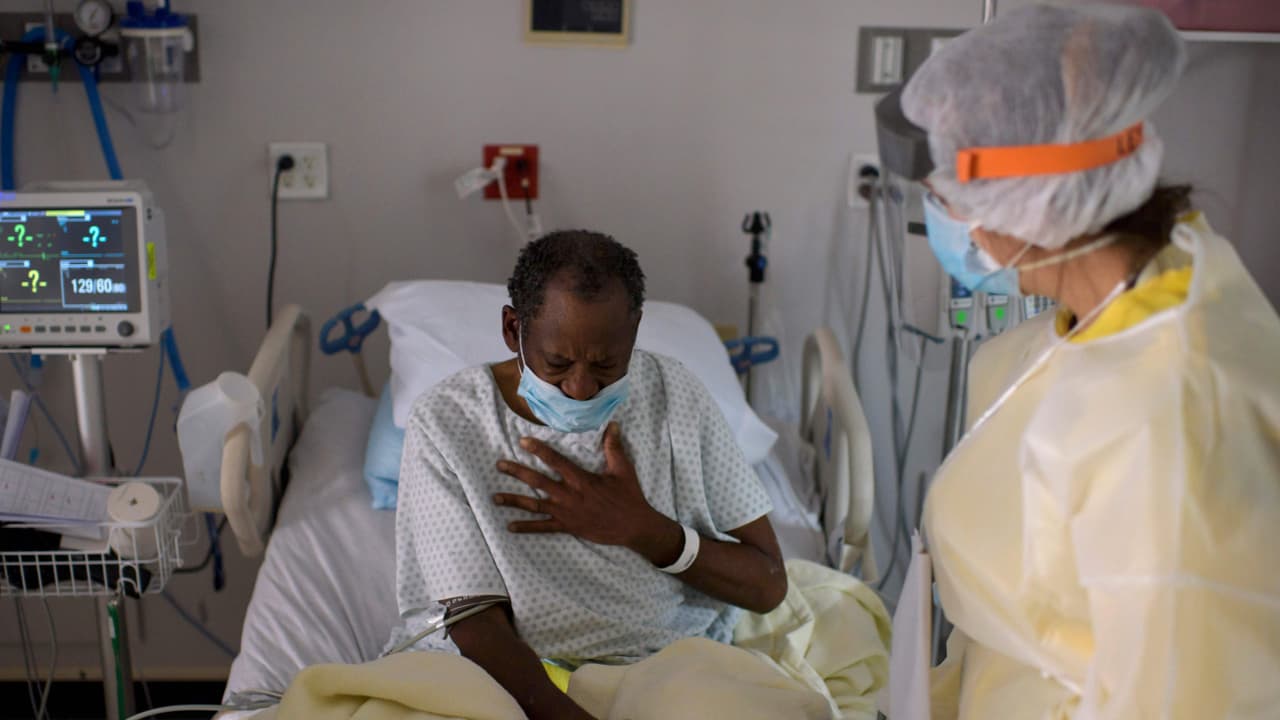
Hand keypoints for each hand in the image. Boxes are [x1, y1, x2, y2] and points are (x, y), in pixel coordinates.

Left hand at [494, 422, 681, 561]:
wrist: (634, 526)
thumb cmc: (629, 496)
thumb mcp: (623, 469)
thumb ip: (614, 447)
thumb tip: (613, 424)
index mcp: (581, 479)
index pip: (555, 461)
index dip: (538, 450)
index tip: (522, 441)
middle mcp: (569, 495)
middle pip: (537, 481)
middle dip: (517, 472)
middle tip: (499, 465)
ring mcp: (566, 513)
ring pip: (534, 505)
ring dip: (514, 501)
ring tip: (495, 497)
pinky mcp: (567, 527)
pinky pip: (543, 528)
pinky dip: (526, 527)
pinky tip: (510, 526)